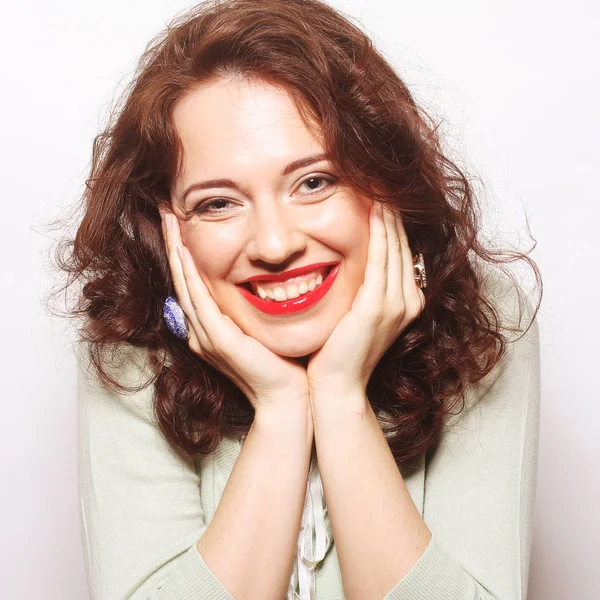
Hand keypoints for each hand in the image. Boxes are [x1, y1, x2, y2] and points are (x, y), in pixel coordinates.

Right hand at [159, 208, 309, 416]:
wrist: (287, 398)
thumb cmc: (281, 365)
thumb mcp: (262, 331)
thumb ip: (249, 311)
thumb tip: (252, 284)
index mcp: (210, 330)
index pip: (192, 284)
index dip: (183, 253)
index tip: (180, 224)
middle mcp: (201, 332)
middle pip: (181, 280)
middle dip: (173, 245)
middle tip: (166, 212)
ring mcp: (206, 337)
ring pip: (184, 286)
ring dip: (175, 252)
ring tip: (169, 222)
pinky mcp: (218, 341)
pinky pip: (199, 301)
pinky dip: (190, 276)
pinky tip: (184, 252)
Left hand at [306, 201, 425, 401]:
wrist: (337, 385)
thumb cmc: (341, 351)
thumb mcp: (358, 315)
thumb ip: (365, 289)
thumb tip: (357, 264)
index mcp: (406, 302)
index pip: (401, 252)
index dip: (393, 223)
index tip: (382, 196)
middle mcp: (408, 300)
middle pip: (402, 245)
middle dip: (393, 213)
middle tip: (382, 180)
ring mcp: (396, 304)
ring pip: (394, 247)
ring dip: (388, 215)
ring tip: (380, 186)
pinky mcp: (378, 306)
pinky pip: (380, 259)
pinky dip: (379, 233)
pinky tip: (375, 210)